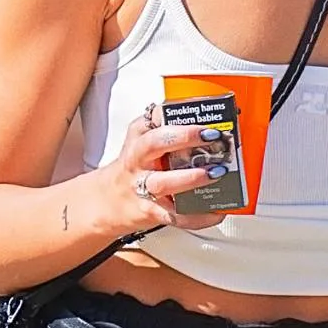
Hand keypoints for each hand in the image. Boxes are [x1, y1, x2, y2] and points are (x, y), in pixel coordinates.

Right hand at [97, 106, 228, 234]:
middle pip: (154, 144)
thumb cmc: (137, 168)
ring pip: (164, 182)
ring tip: (216, 173)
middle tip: (212, 136)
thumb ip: (171, 130)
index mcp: (139, 137)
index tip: (201, 112)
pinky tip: (217, 210)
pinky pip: (176, 215)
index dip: (176, 113)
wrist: (110, 200)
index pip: (153, 117)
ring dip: (192, 178)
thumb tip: (215, 125)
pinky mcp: (151, 212)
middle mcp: (138, 160)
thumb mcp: (145, 142)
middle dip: (185, 138)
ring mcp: (142, 187)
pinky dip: (199, 215)